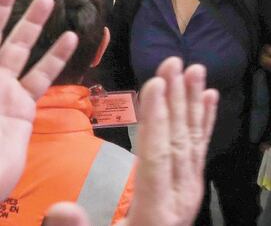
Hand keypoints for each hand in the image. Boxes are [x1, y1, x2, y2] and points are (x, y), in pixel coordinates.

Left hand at [0, 0, 77, 200]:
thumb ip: (0, 70)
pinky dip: (55, 59)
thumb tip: (20, 54)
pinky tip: (70, 39)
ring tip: (46, 1)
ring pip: (17, 51)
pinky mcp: (20, 109)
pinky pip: (40, 78)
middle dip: (4, 7)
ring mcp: (1, 93)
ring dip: (32, 26)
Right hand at [45, 57, 218, 225]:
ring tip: (194, 69)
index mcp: (155, 213)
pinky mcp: (192, 189)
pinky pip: (200, 149)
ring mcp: (190, 192)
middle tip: (173, 61)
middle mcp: (179, 198)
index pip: (156, 157)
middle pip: (176, 140)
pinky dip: (206, 121)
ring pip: (191, 139)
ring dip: (192, 102)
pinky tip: (210, 97)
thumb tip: (60, 208)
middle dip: (175, 98)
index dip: (157, 118)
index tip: (156, 82)